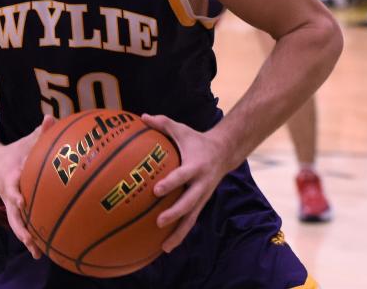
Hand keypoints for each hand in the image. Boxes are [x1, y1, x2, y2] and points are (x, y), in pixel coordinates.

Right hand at [0, 116, 55, 258]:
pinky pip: (25, 225)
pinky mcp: (17, 211)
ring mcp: (12, 206)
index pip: (13, 189)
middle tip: (31, 242)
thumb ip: (40, 132)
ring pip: (19, 225)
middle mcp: (11, 196)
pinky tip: (44, 250)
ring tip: (38, 254)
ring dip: (27, 239)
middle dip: (22, 229)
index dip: (17, 196)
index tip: (22, 203)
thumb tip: (51, 118)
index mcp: (12, 179)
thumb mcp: (25, 141)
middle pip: (14, 216)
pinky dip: (32, 237)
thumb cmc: (15, 153)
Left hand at [142, 114, 230, 253]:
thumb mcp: (181, 129)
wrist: (224, 153)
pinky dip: (180, 235)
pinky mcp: (201, 204)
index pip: (182, 176)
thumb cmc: (196, 140)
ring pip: (191, 219)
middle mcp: (201, 185)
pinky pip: (190, 222)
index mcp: (195, 166)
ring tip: (164, 248)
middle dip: (175, 213)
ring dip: (179, 234)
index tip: (156, 190)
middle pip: (189, 203)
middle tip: (158, 221)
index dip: (171, 183)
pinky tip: (165, 247)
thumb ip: (162, 123)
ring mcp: (202, 197)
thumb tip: (142, 117)